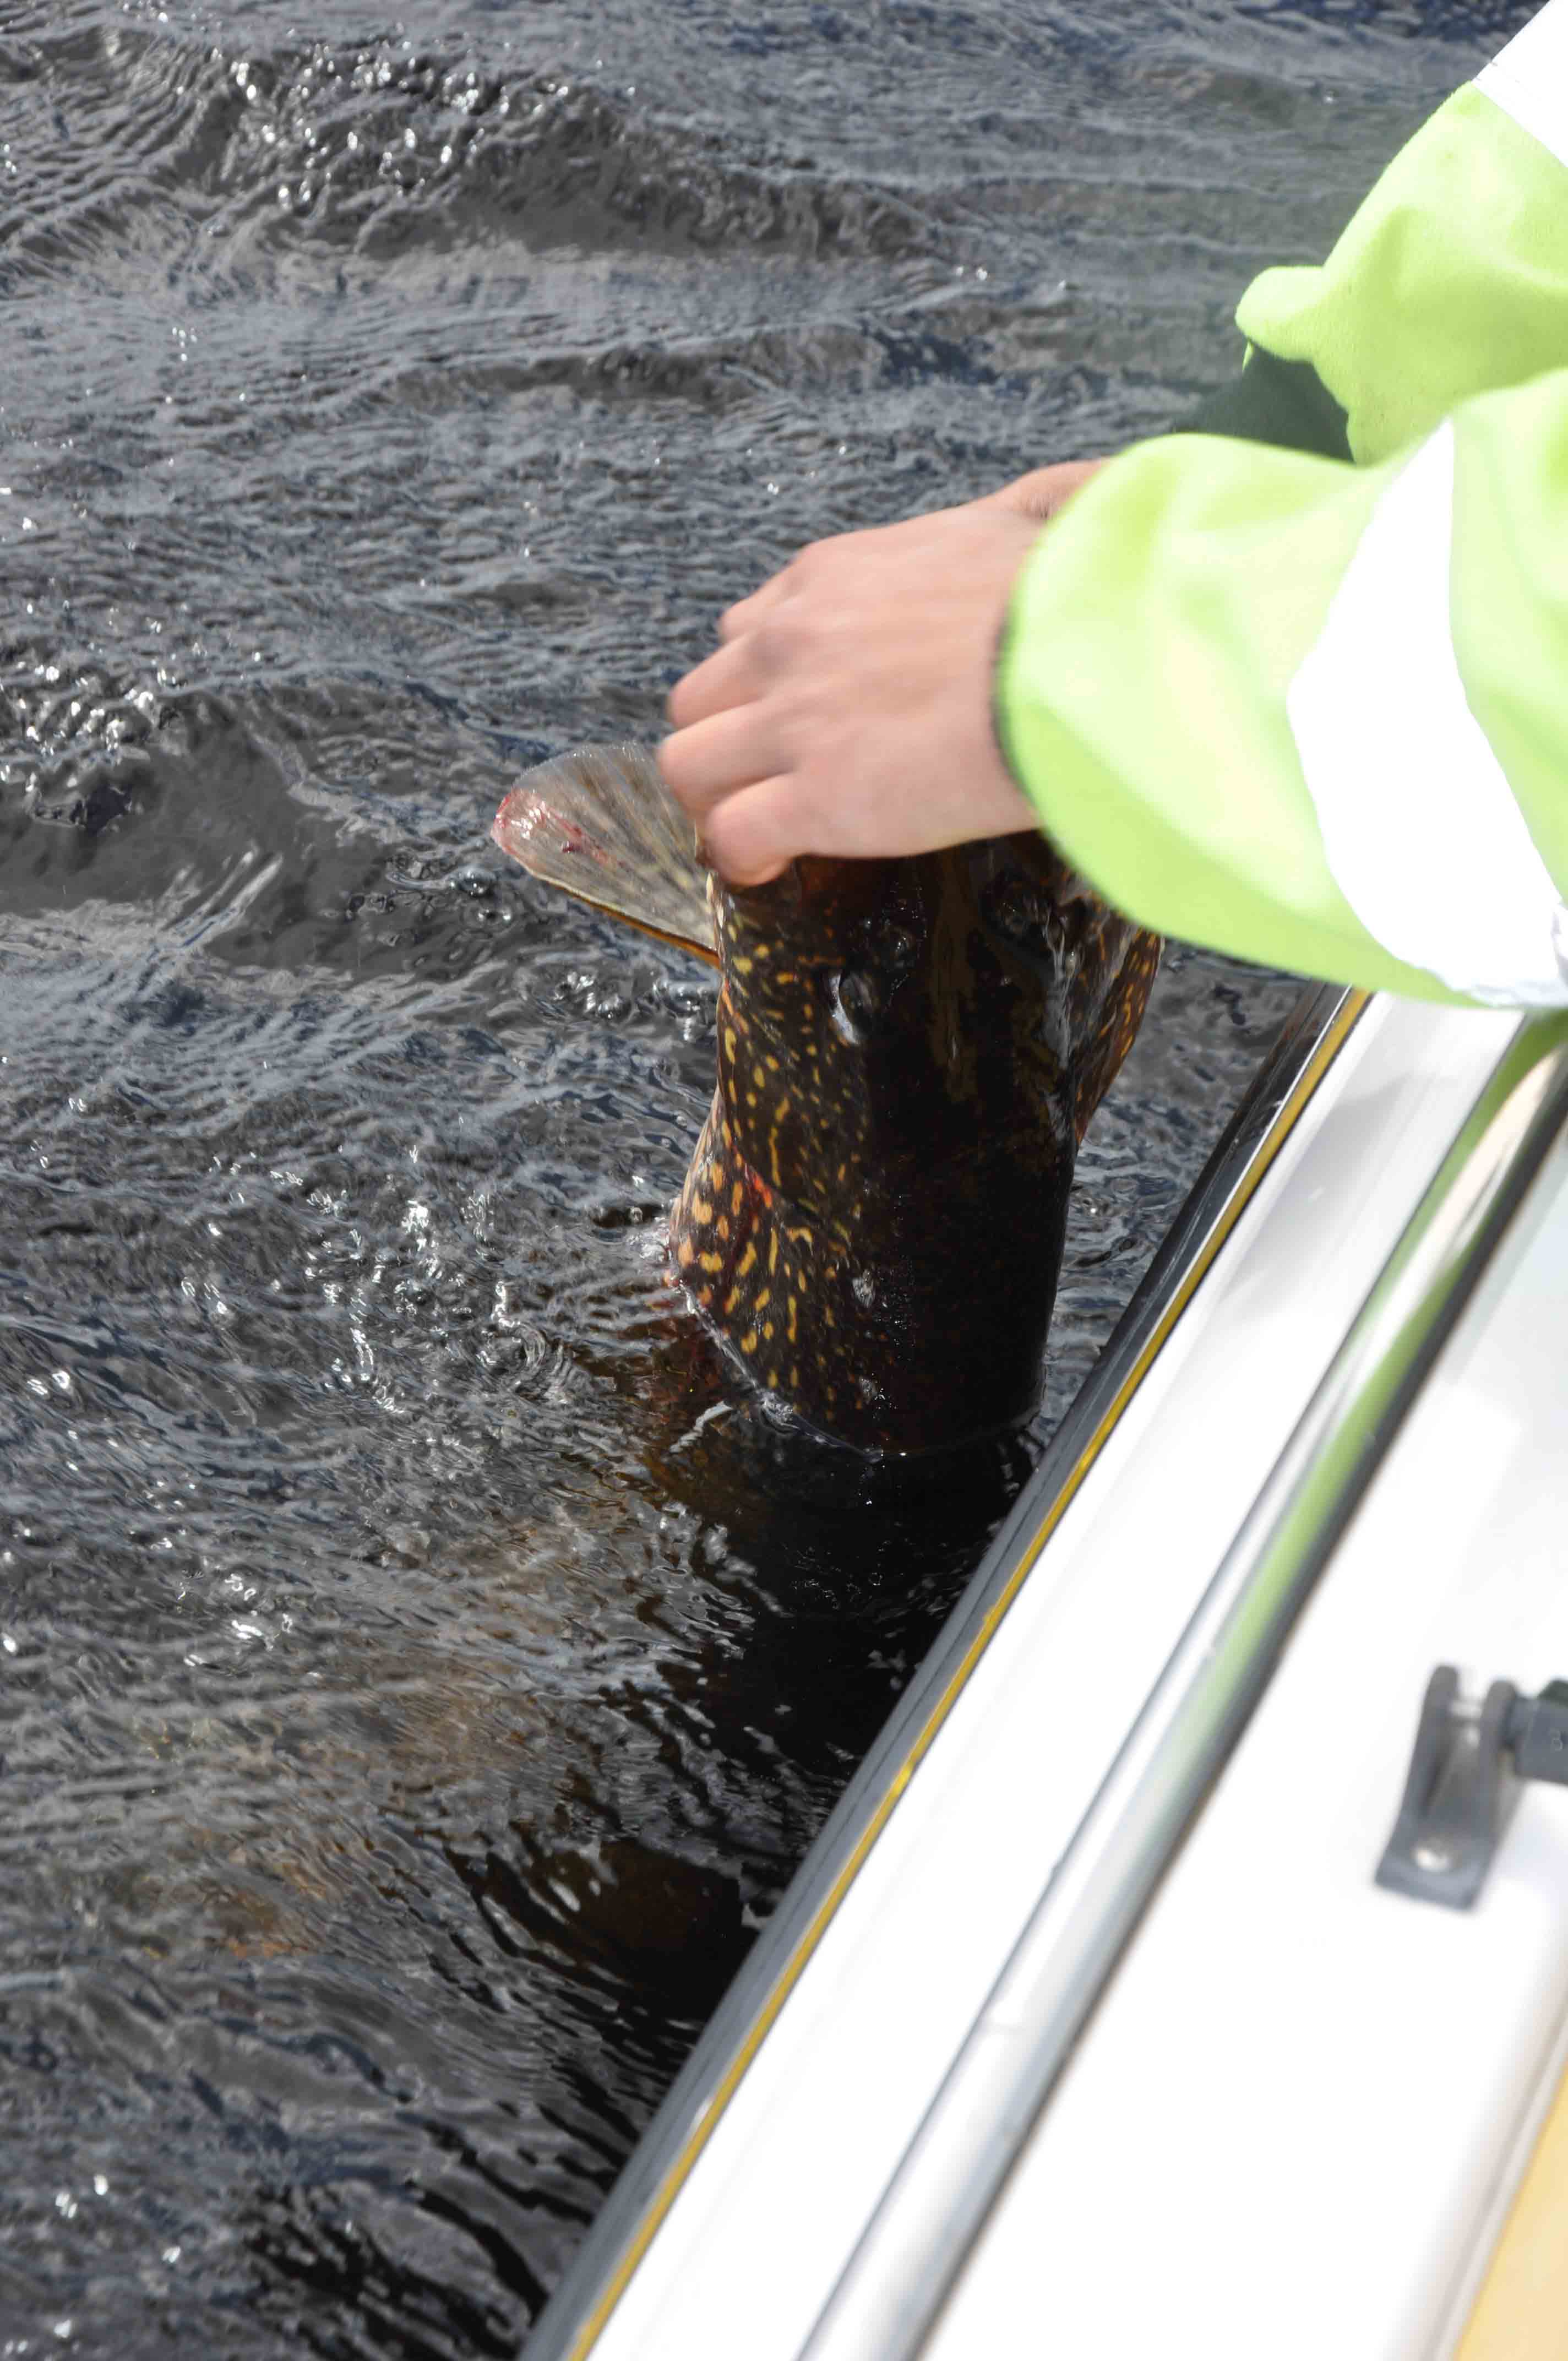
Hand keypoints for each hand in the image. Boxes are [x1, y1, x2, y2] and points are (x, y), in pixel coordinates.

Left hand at [660, 460, 1107, 883]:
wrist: (1086, 659)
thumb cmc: (1072, 597)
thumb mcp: (1028, 516)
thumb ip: (1015, 510)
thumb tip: (1054, 501)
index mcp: (831, 576)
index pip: (751, 627)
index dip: (763, 681)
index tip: (794, 714)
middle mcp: (792, 640)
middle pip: (700, 696)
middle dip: (722, 740)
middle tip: (761, 780)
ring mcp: (794, 719)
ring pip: (688, 764)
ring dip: (715, 800)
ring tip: (755, 829)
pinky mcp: (815, 796)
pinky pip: (732, 834)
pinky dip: (739, 856)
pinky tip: (771, 868)